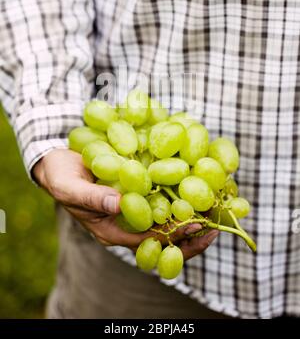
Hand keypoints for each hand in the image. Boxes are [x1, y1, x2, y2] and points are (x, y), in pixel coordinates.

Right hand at [33, 149, 217, 256]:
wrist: (57, 161)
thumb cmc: (60, 177)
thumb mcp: (70, 187)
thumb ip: (92, 197)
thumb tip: (119, 203)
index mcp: (110, 230)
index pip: (147, 242)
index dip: (173, 237)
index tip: (197, 226)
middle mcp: (125, 222)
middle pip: (163, 237)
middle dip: (189, 235)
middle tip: (215, 228)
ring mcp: (132, 206)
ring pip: (165, 218)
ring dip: (188, 214)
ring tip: (215, 209)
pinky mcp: (135, 189)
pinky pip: (160, 196)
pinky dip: (178, 193)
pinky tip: (195, 183)